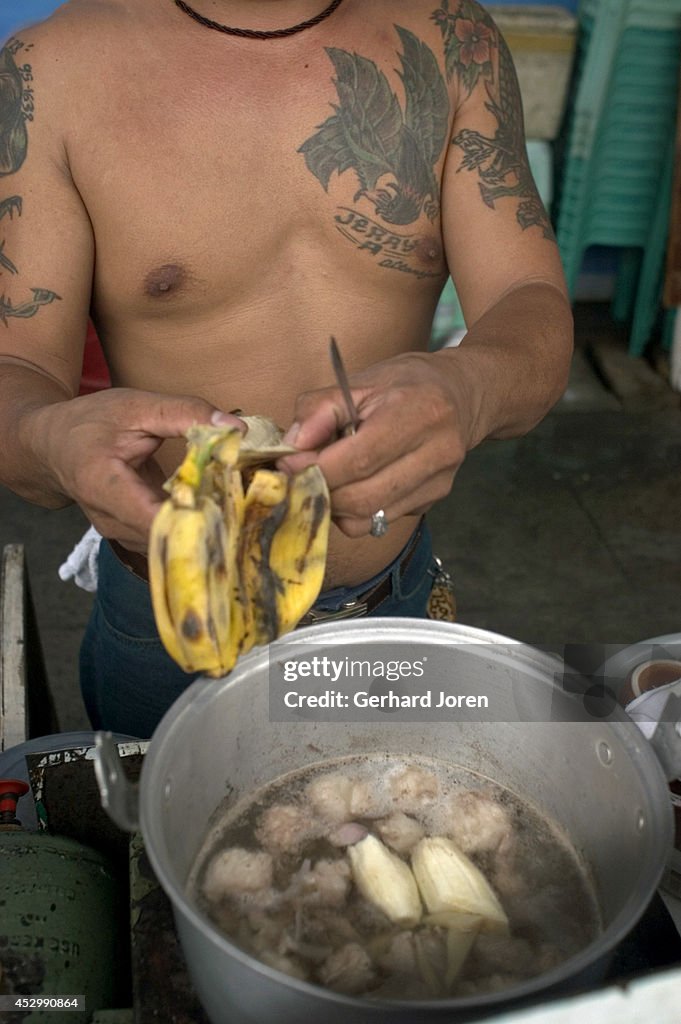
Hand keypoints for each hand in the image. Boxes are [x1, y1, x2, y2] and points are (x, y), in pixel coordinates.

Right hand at [29, 388, 242, 550]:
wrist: (52, 445)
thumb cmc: (89, 422)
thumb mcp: (136, 406)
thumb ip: (184, 413)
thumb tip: (235, 427)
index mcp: (105, 487)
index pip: (156, 520)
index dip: (197, 518)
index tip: (234, 504)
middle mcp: (111, 521)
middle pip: (170, 537)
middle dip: (211, 522)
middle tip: (250, 504)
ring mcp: (121, 534)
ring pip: (172, 542)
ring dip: (205, 526)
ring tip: (239, 506)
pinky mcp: (133, 535)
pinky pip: (169, 537)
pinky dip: (194, 525)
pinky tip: (219, 509)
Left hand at [281, 351, 470, 537]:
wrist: (462, 395)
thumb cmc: (405, 384)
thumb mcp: (360, 381)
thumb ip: (320, 410)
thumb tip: (292, 448)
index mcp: (420, 413)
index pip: (359, 459)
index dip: (315, 468)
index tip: (287, 464)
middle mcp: (437, 452)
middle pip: (363, 497)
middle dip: (321, 491)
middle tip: (298, 476)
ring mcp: (439, 482)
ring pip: (368, 518)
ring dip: (335, 506)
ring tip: (325, 479)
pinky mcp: (433, 500)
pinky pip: (379, 520)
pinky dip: (354, 511)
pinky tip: (353, 484)